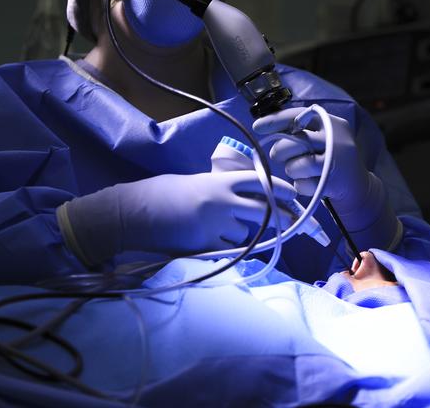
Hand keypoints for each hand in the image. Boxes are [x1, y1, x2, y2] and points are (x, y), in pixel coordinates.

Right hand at [58, 170, 297, 263]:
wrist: (135, 212)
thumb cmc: (161, 193)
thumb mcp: (195, 182)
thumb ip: (220, 188)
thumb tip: (243, 196)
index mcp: (220, 181)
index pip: (260, 182)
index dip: (281, 188)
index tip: (294, 194)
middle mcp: (223, 201)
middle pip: (264, 210)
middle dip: (281, 216)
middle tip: (292, 219)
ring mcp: (216, 224)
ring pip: (246, 233)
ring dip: (242, 233)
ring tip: (220, 229)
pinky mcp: (207, 245)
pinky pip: (229, 248)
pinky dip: (226, 247)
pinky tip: (209, 241)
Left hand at [253, 106, 381, 230]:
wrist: (359, 187)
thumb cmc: (331, 158)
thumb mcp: (323, 137)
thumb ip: (301, 130)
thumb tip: (265, 125)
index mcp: (331, 122)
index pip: (298, 115)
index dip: (275, 120)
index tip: (257, 127)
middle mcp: (335, 139)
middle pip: (294, 142)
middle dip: (280, 151)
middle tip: (279, 156)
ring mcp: (335, 161)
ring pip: (296, 165)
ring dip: (291, 170)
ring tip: (299, 169)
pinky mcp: (332, 183)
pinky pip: (302, 185)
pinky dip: (300, 185)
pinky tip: (309, 182)